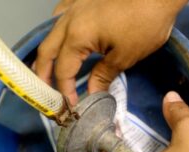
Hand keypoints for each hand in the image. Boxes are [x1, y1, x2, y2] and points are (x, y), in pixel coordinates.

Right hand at [34, 0, 187, 104]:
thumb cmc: (145, 24)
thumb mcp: (125, 56)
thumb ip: (103, 75)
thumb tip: (92, 93)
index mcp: (77, 36)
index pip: (63, 70)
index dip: (65, 90)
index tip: (71, 105)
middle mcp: (68, 20)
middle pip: (47, 50)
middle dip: (43, 73)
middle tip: (46, 92)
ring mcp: (74, 5)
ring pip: (50, 31)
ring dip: (48, 52)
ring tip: (49, 68)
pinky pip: (60, 15)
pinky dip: (57, 31)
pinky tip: (63, 37)